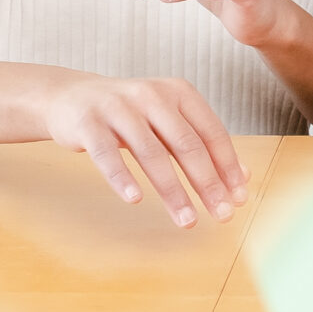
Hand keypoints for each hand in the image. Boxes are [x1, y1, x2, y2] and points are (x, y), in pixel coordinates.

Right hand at [40, 73, 247, 226]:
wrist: (70, 98)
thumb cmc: (129, 115)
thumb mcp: (167, 121)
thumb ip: (201, 143)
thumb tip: (242, 178)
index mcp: (178, 92)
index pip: (211, 132)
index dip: (228, 166)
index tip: (240, 197)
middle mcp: (152, 95)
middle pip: (186, 144)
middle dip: (207, 183)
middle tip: (222, 214)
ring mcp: (119, 107)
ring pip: (151, 153)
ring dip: (172, 191)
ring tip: (187, 219)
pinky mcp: (89, 122)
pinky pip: (107, 154)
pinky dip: (123, 177)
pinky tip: (135, 199)